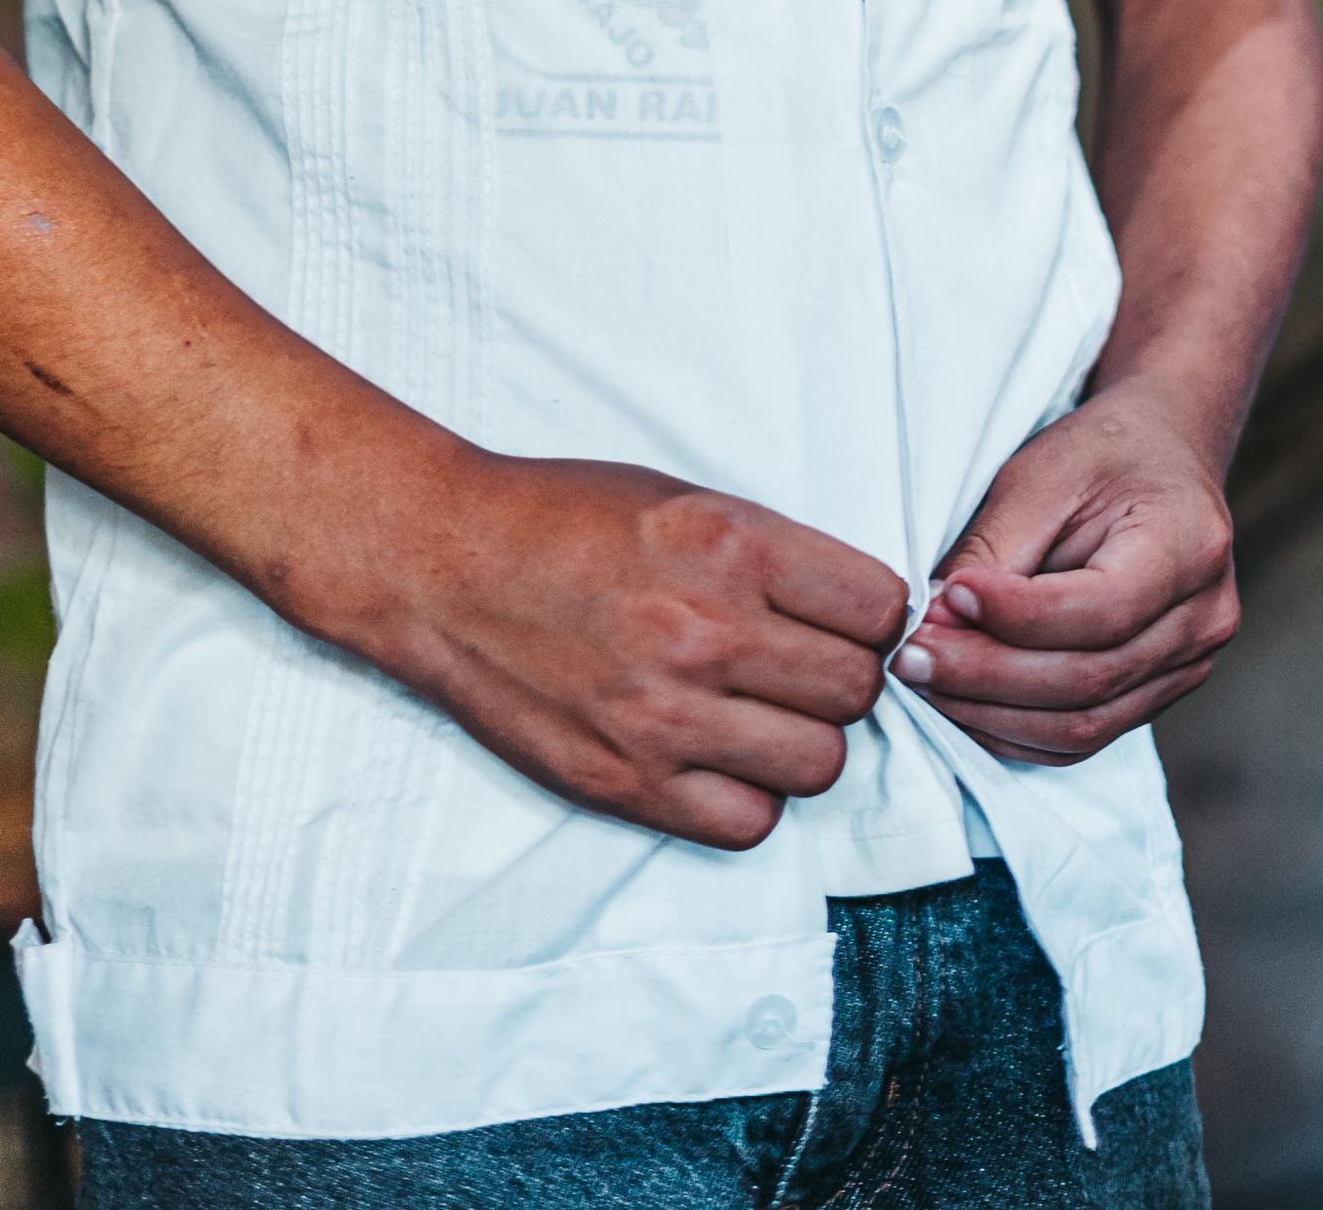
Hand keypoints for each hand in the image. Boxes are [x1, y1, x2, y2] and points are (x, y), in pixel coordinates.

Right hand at [342, 449, 908, 851]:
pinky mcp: (626, 781)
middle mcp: (706, 631)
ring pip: (819, 764)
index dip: (872, 616)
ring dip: (800, 742)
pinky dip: (747, 797)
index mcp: (731, 544)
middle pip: (857, 691)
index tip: (846, 619)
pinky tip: (717, 757)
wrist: (444, 564)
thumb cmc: (565, 518)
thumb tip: (863, 616)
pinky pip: (749, 824)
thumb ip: (774, 556)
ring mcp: (665, 715)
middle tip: (795, 666)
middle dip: (840, 679)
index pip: (879, 608)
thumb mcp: (685, 498)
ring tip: (755, 712)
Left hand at [890, 392, 1237, 762]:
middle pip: (1088, 680)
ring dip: (989, 713)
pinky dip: (1012, 729)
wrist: (1161, 454)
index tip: (943, 595)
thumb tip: (932, 620)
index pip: (1102, 611)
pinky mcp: (1156, 694)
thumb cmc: (1103, 454)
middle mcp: (1202, 620)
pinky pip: (1081, 737)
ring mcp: (1187, 666)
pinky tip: (960, 699)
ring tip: (924, 676)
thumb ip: (993, 550)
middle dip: (985, 675)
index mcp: (1188, 547)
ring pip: (1082, 725)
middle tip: (910, 653)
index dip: (1016, 617)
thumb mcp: (1042, 474)